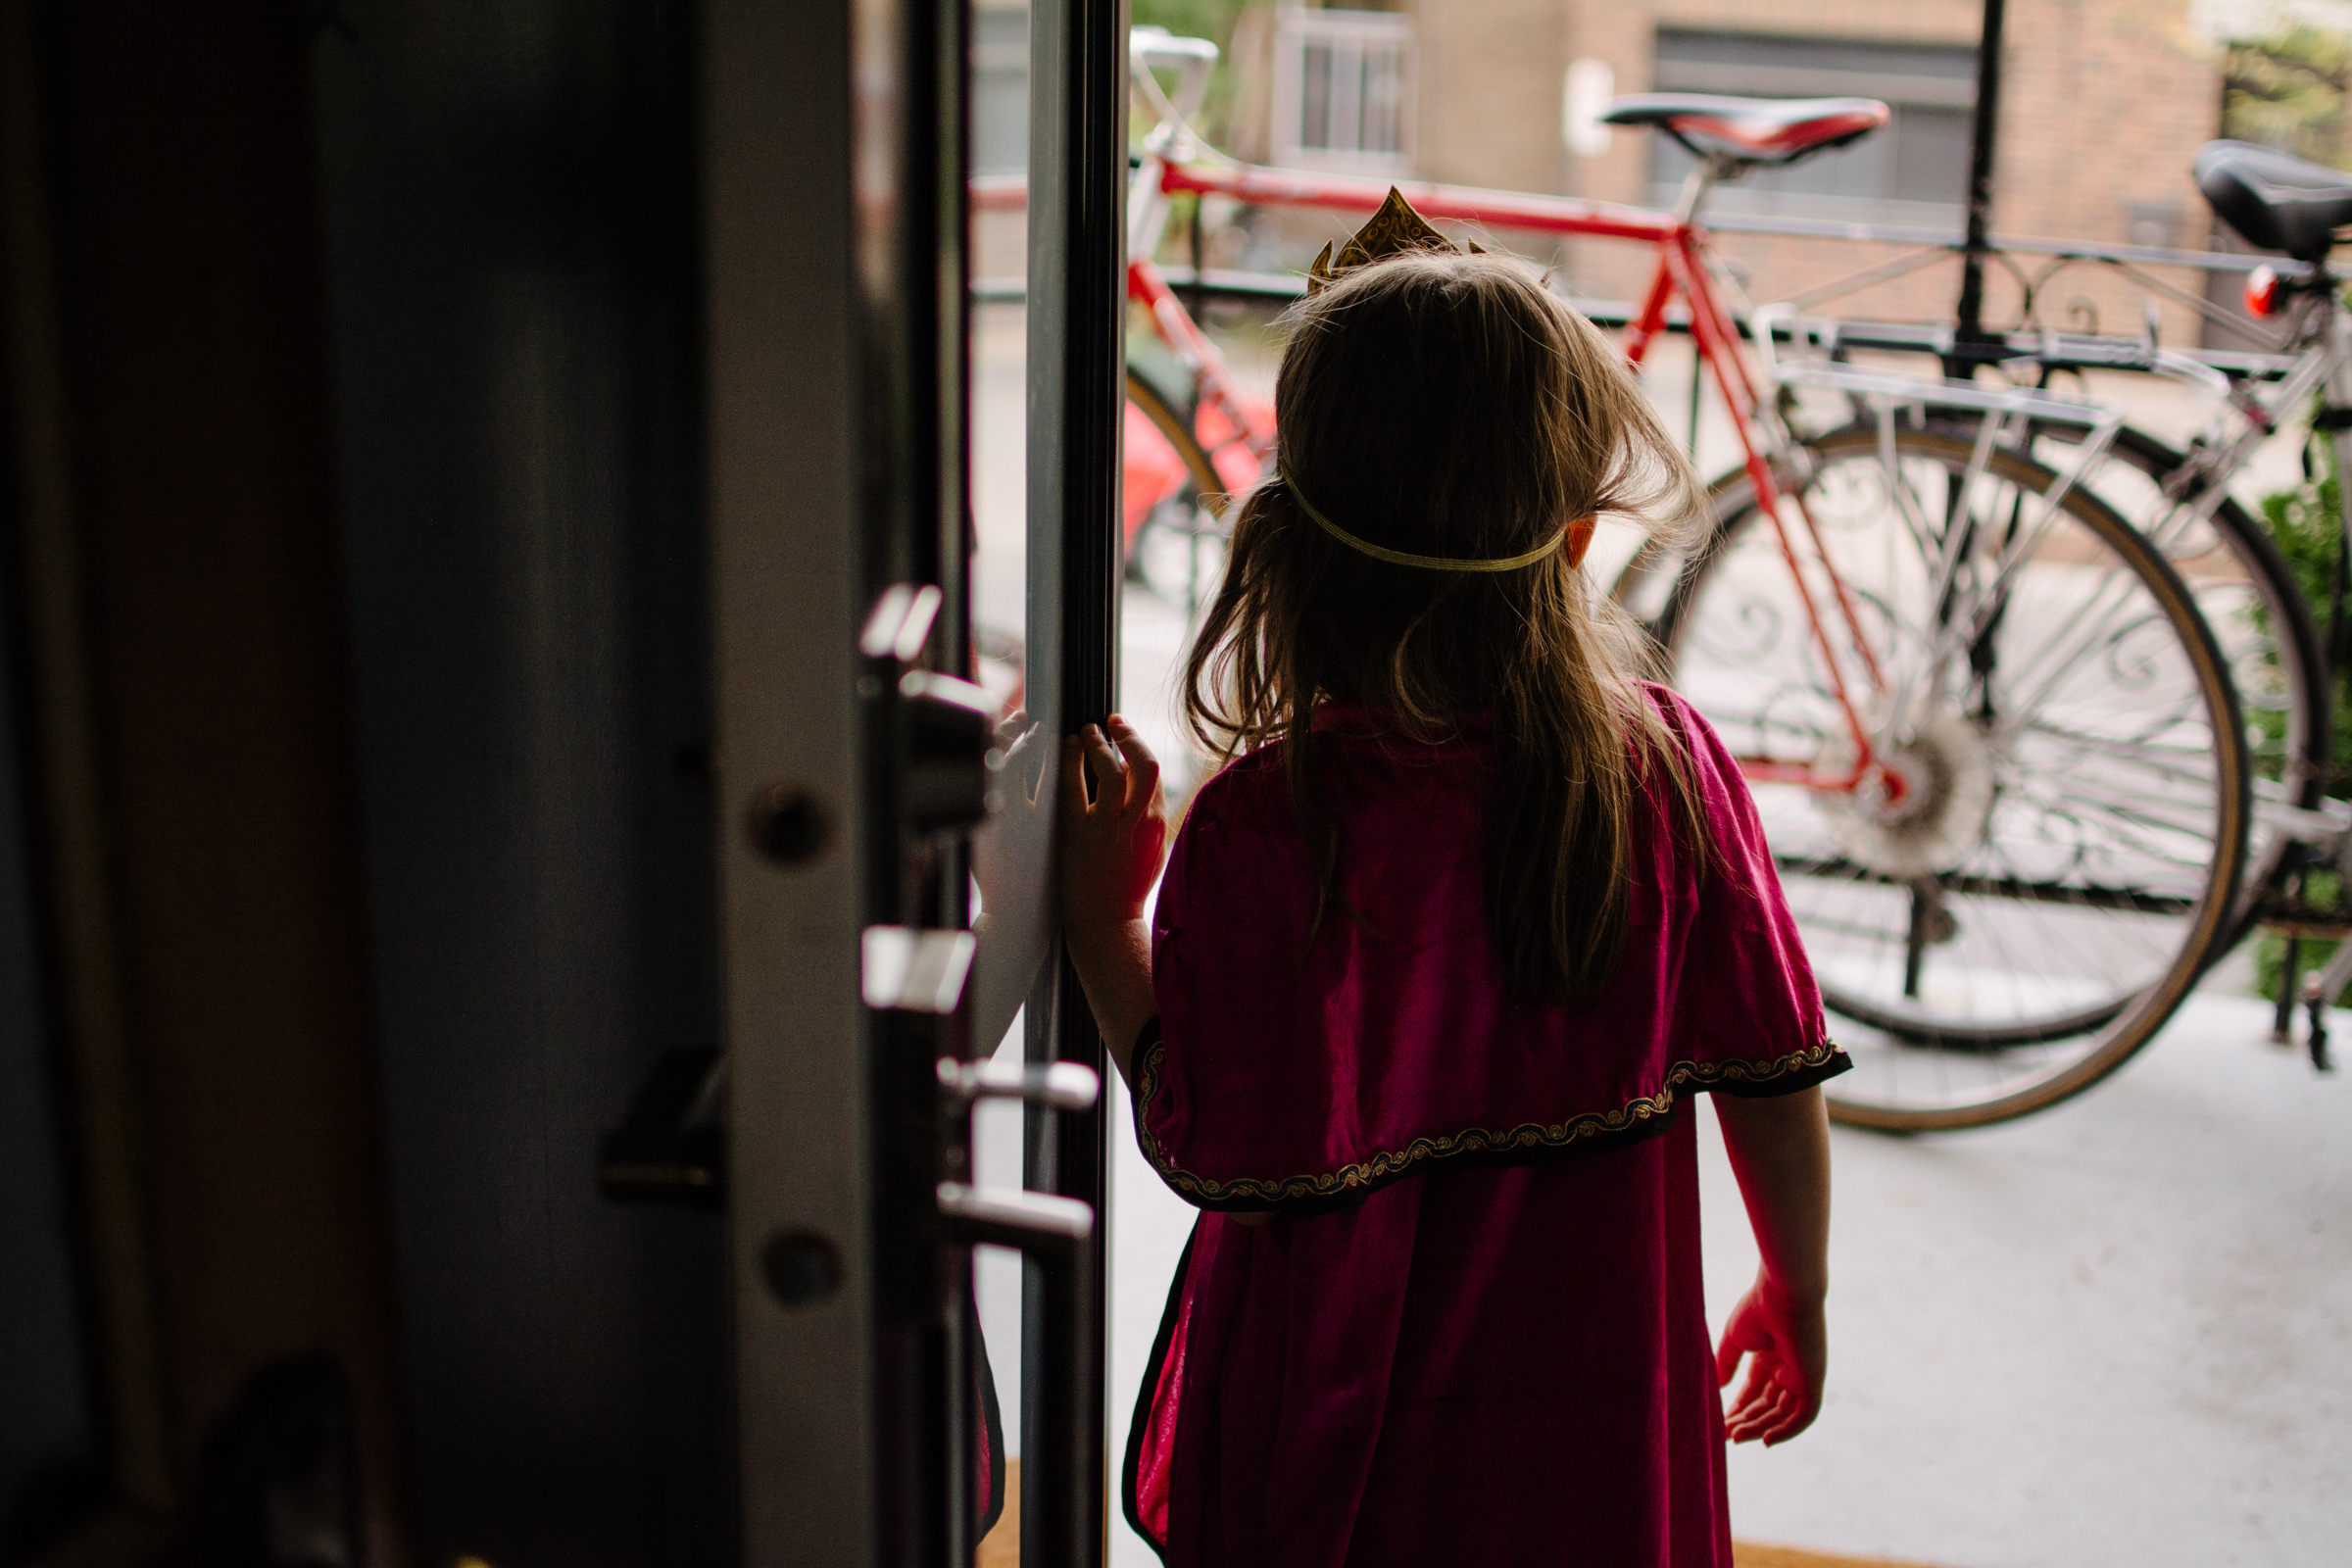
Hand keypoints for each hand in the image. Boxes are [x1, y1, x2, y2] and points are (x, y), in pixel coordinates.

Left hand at [1057, 716, 1168, 932]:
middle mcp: (1137, 823)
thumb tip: (1143, 790)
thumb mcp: (1151, 852)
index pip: (1154, 775)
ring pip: (1111, 770)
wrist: (1105, 924)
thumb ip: (1149, 820)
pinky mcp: (1077, 835)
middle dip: (1130, 737)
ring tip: (1086, 732)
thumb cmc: (1126, 889)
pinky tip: (1066, 749)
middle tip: (1113, 723)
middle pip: (1144, 766)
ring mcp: (1107, 828)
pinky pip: (1074, 788)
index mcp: (1157, 826)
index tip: (1125, 738)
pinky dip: (1070, 760)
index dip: (1139, 749)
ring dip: (1098, 743)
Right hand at [1715, 1273, 1825, 1444]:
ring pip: (1782, 1413)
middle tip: (1725, 1434)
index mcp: (1771, 1354)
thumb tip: (1718, 1387)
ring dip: (1760, 1427)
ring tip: (1736, 1437)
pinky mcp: (1813, 1381)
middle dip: (1746, 1420)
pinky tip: (1765, 1440)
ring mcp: (1802, 1375)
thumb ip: (1726, 1363)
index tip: (1721, 1422)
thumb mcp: (1735, 1339)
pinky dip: (1787, 1430)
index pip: (1755, 1389)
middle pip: (1768, 1404)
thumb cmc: (1758, 1309)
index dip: (1739, 1407)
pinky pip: (1804, 1415)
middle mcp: (1788, 1367)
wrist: (1784, 1294)